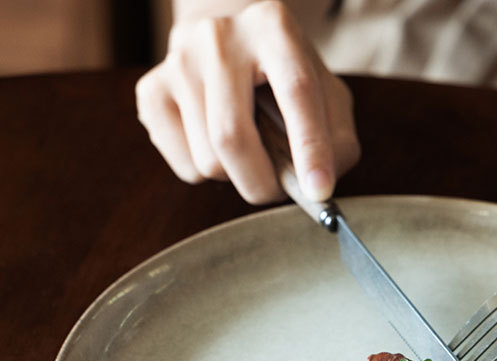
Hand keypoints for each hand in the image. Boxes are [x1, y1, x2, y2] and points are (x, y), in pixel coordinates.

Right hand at [135, 1, 359, 203]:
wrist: (231, 42)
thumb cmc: (286, 79)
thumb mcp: (328, 98)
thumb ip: (337, 142)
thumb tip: (318, 189)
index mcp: (273, 26)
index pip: (295, 91)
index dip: (310, 147)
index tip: (320, 191)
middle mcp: (219, 35)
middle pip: (232, 136)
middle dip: (261, 183)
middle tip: (277, 189)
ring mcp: (178, 60)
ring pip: (208, 160)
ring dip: (237, 176)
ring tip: (248, 149)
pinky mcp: (151, 89)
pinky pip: (186, 166)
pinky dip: (209, 174)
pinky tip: (216, 143)